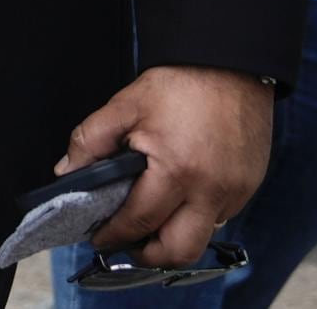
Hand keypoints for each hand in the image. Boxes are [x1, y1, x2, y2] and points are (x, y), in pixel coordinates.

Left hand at [60, 65, 274, 266]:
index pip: (139, 222)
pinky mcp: (249, 186)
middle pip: (179, 251)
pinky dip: (196, 214)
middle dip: (149, 254)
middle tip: (128, 241)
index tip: (99, 238)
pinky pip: (220, 216)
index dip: (114, 235)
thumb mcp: (125, 105)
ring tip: (152, 215)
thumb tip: (67, 172)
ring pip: (202, 236)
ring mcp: (235, 192)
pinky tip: (180, 194)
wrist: (232, 63)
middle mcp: (211, 190)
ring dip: (174, 234)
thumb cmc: (182, 83)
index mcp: (177, 171)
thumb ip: (90, 140)